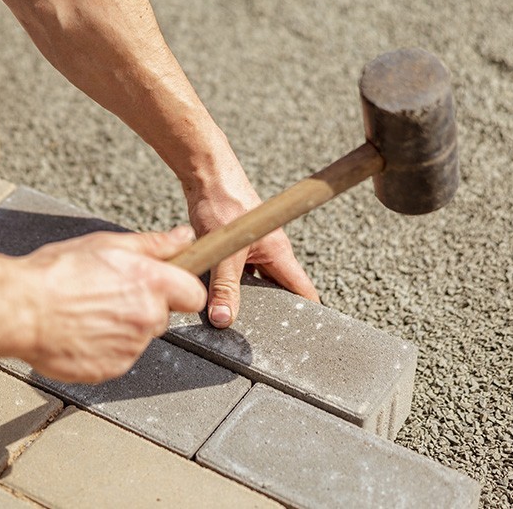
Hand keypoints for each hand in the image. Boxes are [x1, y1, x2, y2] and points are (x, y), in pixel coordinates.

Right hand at [11, 227, 205, 382]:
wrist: (21, 309)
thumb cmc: (56, 274)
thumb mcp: (107, 245)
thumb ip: (153, 245)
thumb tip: (182, 238)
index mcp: (151, 283)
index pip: (193, 295)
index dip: (180, 289)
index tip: (167, 287)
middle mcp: (147, 317)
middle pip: (162, 316)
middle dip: (144, 307)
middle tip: (110, 295)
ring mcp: (130, 347)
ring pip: (138, 337)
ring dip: (122, 327)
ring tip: (88, 312)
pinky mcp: (112, 368)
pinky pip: (118, 357)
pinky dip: (104, 347)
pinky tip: (82, 331)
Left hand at [186, 172, 319, 328]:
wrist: (205, 174)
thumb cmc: (223, 201)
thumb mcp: (224, 251)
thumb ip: (224, 287)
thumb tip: (224, 319)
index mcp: (279, 254)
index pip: (303, 291)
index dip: (307, 315)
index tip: (304, 338)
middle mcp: (269, 254)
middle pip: (277, 291)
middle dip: (271, 313)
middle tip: (263, 338)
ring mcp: (252, 251)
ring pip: (254, 284)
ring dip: (246, 299)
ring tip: (236, 321)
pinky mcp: (234, 248)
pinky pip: (236, 274)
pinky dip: (228, 286)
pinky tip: (215, 296)